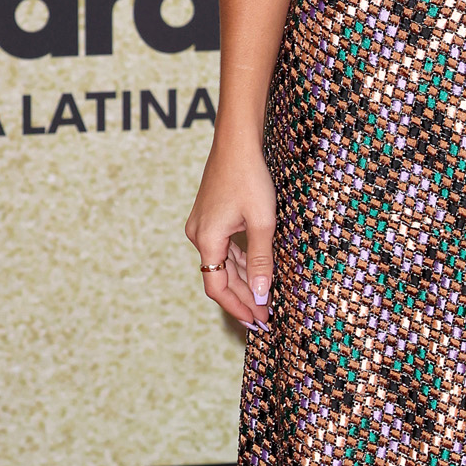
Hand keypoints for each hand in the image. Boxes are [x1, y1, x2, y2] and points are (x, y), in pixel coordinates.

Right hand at [185, 139, 276, 332]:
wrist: (237, 142)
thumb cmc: (250, 178)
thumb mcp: (262, 222)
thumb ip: (261, 259)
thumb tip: (262, 294)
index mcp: (207, 240)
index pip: (217, 287)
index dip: (238, 308)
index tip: (258, 323)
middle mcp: (199, 236)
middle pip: (220, 278)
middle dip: (245, 299)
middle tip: (267, 318)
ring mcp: (203, 226)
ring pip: (223, 264)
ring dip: (245, 282)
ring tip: (266, 301)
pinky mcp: (211, 218)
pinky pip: (225, 248)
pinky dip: (241, 263)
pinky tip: (258, 273)